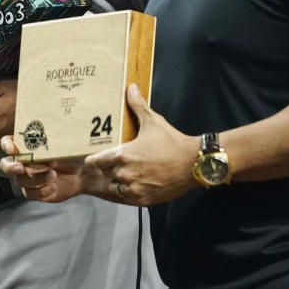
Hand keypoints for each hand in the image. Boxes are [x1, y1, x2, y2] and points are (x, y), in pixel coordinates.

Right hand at [0, 136, 85, 202]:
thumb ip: (55, 149)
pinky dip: (40, 191)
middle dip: (10, 166)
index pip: (8, 143)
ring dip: (35, 177)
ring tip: (53, 174)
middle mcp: (23, 162)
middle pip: (5, 165)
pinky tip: (53, 188)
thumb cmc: (72, 156)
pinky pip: (29, 194)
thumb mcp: (64, 148)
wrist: (82, 174)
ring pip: (20, 180)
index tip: (12, 148)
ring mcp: (27, 178)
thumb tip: (51, 154)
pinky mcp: (34, 191)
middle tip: (21, 167)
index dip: (6, 145)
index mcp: (26, 146)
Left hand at [83, 84, 200, 205]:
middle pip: (102, 175)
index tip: (95, 156)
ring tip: (121, 174)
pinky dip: (125, 192)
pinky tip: (130, 184)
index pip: (94, 161)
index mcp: (122, 155)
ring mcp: (133, 189)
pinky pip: (125, 198)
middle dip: (105, 170)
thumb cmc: (173, 142)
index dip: (94, 159)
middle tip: (108, 165)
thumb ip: (137, 105)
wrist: (195, 163)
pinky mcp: (143, 200)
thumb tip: (130, 88)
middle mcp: (124, 174)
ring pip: (112, 188)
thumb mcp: (153, 121)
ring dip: (114, 182)